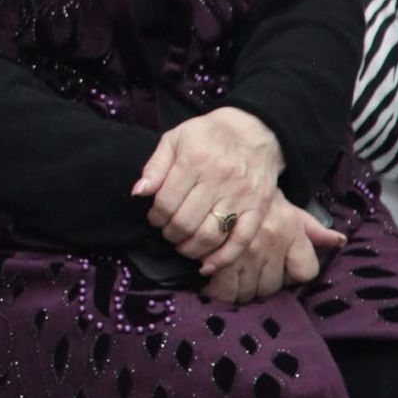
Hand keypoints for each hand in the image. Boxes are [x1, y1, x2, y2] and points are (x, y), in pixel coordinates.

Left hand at [132, 107, 283, 262]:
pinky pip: (241, 241)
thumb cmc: (207, 135)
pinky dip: (222, 259)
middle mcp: (219, 180)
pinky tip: (207, 265)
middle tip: (167, 232)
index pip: (167, 202)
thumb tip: (139, 192)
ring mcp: (241, 197)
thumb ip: (155, 167)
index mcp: (195, 160)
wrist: (252, 131)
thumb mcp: (175, 139)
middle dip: (170, 234)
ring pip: (210, 236)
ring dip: (191, 249)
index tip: (155, 218)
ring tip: (183, 245)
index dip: (156, 216)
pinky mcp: (259, 209)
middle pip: (186, 222)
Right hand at [201, 191, 346, 302]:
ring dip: (240, 290)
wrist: (211, 169)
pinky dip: (220, 290)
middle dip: (261, 284)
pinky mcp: (218, 259)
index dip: (292, 275)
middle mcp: (271, 241)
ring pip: (249, 292)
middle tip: (248, 273)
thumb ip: (312, 227)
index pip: (305, 270)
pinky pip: (225, 292)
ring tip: (231, 276)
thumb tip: (340, 241)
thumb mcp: (284, 206)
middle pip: (272, 287)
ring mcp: (245, 252)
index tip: (279, 270)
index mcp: (289, 228)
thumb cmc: (250, 192)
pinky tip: (215, 279)